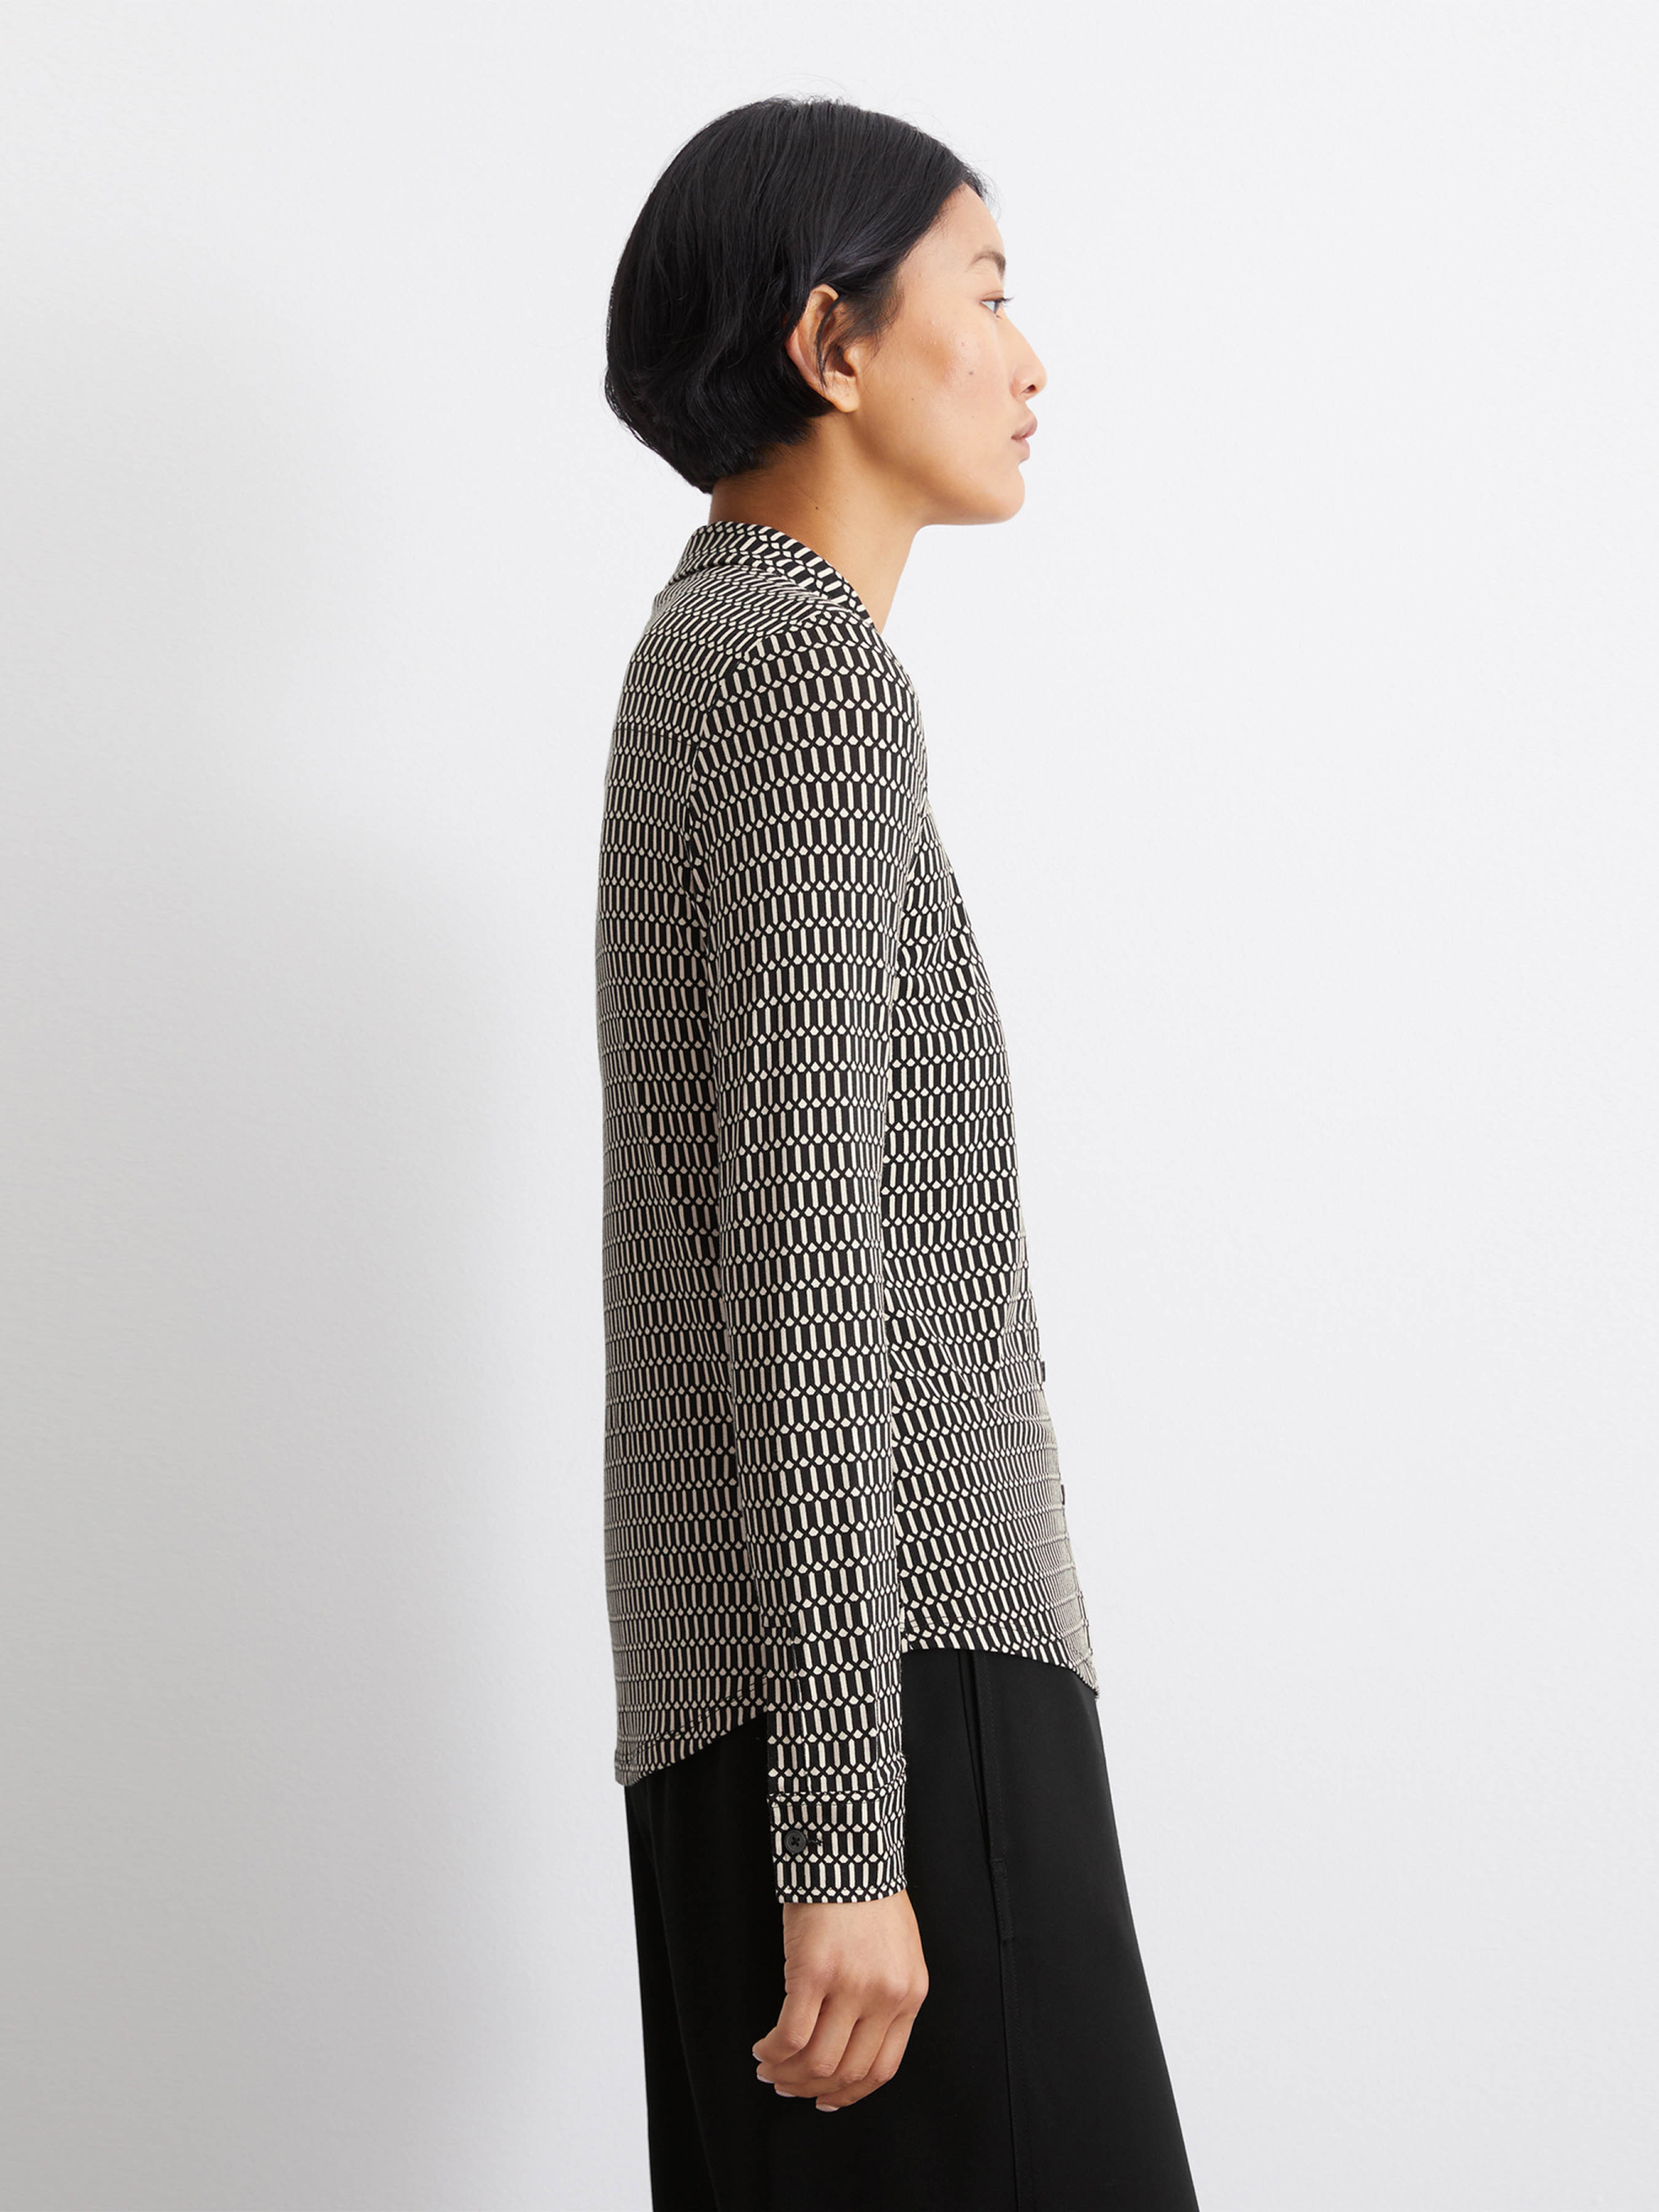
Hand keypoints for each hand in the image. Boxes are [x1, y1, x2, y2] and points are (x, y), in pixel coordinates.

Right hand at [752, 1889, 928, 2111]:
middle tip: (788, 2086)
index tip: (827, 2098)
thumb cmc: (870, 1894)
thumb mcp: (898, 1951)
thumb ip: (885, 1994)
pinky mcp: (813, 1972)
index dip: (850, 2093)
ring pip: (817, 2061)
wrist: (851, 1849)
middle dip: (811, 2088)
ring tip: (770, 2068)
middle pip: (847, 2071)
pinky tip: (763, 2047)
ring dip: (788, 2075)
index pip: (882, 2068)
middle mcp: (885, 1996)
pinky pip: (791, 2034)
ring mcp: (850, 1985)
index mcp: (909, 1994)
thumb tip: (852, 2040)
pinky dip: (774, 2051)